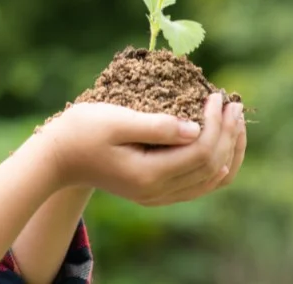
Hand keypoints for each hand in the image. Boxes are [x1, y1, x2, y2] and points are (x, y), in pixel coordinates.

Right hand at [38, 93, 244, 206]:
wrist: (58, 158)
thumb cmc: (82, 131)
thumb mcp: (116, 121)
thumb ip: (157, 126)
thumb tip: (196, 128)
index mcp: (149, 175)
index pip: (201, 152)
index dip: (216, 124)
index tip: (217, 96)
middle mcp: (158, 192)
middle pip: (213, 167)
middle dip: (228, 134)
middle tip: (233, 103)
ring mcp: (158, 195)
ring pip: (212, 180)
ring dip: (229, 150)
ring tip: (234, 121)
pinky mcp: (156, 191)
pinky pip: (200, 183)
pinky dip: (217, 162)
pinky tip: (220, 141)